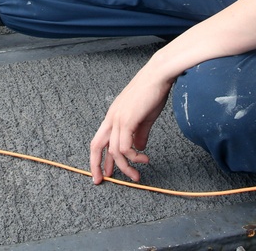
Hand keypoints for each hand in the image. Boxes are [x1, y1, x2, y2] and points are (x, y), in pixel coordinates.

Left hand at [89, 67, 174, 183]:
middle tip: (103, 180)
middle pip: (96, 146)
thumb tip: (138, 148)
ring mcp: (118, 118)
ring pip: (114, 151)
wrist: (159, 75)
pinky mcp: (127, 120)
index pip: (99, 140)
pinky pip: (124, 147)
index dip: (99, 158)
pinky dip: (133, 157)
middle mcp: (111, 117)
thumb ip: (140, 133)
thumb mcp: (145, 117)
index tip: (105, 172)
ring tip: (137, 174)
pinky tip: (142, 158)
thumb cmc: (153, 92)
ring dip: (125, 166)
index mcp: (113, 115)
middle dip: (97, 166)